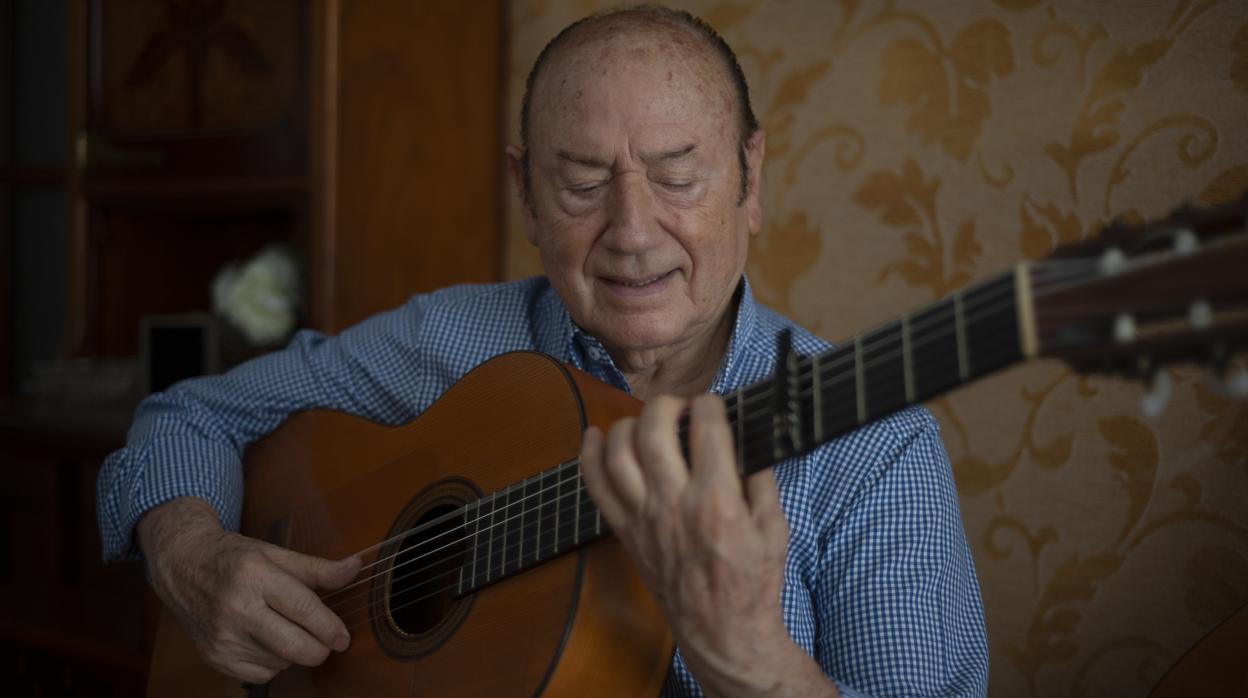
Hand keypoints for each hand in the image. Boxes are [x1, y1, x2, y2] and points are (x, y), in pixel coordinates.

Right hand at [137, 497, 361, 683]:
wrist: (182, 566)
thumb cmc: (233, 557)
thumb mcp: (275, 553)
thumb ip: (317, 567)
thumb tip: (355, 568)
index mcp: (254, 576)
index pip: (302, 609)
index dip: (329, 627)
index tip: (344, 637)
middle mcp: (236, 609)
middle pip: (293, 646)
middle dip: (320, 649)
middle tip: (328, 640)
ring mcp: (223, 637)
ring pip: (281, 662)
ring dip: (295, 652)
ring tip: (287, 628)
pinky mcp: (214, 658)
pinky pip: (261, 674)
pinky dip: (274, 663)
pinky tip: (268, 641)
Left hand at [579, 395, 836, 696]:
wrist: (722, 632)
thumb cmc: (752, 582)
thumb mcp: (775, 528)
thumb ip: (761, 480)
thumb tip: (745, 442)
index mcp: (718, 502)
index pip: (707, 429)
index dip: (710, 405)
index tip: (714, 405)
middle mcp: (675, 505)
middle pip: (654, 431)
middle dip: (666, 403)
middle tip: (680, 406)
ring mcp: (644, 519)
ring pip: (619, 453)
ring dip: (629, 423)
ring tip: (647, 420)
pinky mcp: (626, 533)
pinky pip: (596, 488)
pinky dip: (588, 456)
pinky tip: (595, 434)